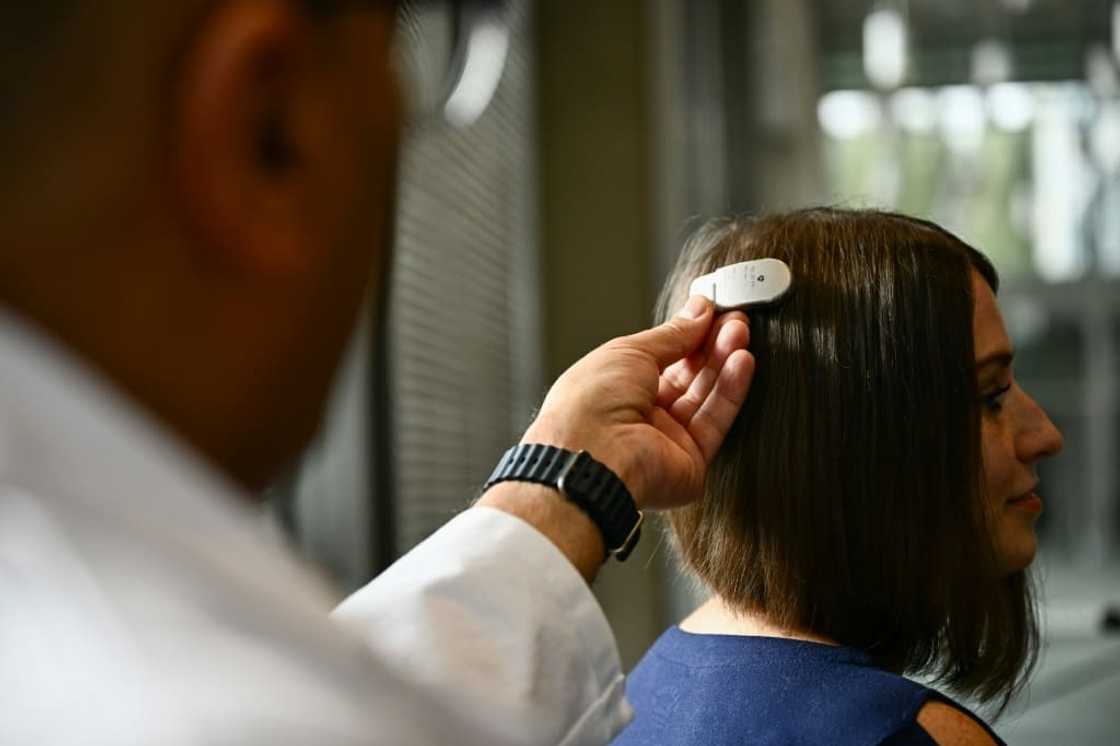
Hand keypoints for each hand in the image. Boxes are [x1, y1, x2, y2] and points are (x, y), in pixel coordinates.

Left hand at [522, 296, 753, 510]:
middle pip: (687, 376)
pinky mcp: (690, 462)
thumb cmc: (591, 404)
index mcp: (616, 388)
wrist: (594, 457)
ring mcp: (666, 440)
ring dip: (724, 362)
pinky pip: (715, 421)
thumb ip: (672, 334)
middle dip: (711, 345)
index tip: (713, 311)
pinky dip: (730, 391)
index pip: (663, 357)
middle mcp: (640, 415)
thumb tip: (699, 311)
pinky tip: (742, 361)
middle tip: (734, 319)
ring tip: (740, 333)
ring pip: (705, 396)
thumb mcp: (630, 351)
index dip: (689, 334)